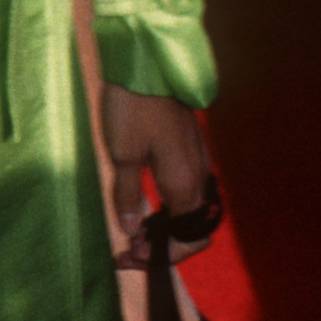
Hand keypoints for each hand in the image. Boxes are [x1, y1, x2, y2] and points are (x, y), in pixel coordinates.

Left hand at [100, 85, 212, 260]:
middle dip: (164, 246)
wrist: (148, 64)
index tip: (131, 257)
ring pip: (190, 210)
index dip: (162, 256)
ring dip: (166, 227)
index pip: (187, 238)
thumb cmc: (133, 108)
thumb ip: (128, 195)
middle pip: (192, 228)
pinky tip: (146, 204)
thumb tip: (131, 231)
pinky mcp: (190, 148)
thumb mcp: (122, 154)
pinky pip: (187, 190)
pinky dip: (170, 207)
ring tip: (134, 231)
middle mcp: (199, 176)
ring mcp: (198, 161)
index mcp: (185, 184)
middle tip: (129, 250)